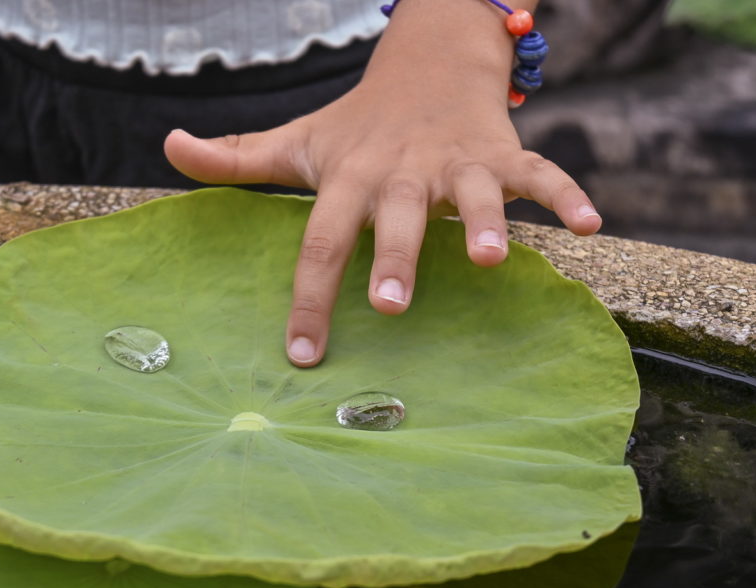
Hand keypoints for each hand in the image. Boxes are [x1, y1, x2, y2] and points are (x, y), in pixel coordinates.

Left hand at [164, 1, 599, 367]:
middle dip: (394, 257)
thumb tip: (167, 146)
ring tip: (489, 259)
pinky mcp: (501, 152)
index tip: (303, 354)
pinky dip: (564, 194)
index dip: (310, 296)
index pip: (320, 239)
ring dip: (481, 221)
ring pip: (471, 190)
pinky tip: (588, 227)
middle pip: (394, 215)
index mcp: (349, 176)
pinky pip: (538, 171)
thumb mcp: (297, 142)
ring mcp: (455, 160)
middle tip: (391, 306)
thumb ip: (235, 158)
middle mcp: (400, 169)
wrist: (425, 65)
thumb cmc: (356, 127)